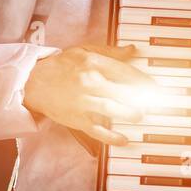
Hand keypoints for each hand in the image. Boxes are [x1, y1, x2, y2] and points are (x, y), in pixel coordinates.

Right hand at [23, 43, 156, 145]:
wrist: (34, 81)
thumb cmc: (62, 65)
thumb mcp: (85, 51)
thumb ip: (112, 52)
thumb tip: (135, 51)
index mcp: (94, 63)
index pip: (125, 72)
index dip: (144, 81)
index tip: (156, 86)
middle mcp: (90, 82)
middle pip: (122, 91)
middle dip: (142, 98)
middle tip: (155, 102)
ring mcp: (83, 102)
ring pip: (111, 109)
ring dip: (130, 114)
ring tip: (141, 115)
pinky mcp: (77, 119)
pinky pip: (97, 130)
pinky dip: (111, 137)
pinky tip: (124, 140)